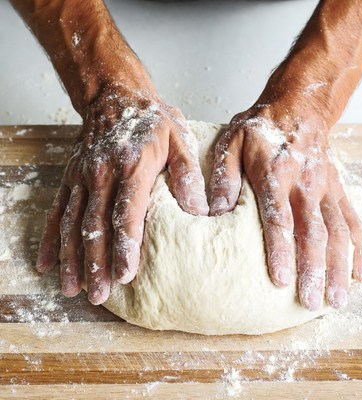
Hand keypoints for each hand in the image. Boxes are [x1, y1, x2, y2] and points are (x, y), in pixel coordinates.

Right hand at [36, 85, 207, 304]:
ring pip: (72, 223)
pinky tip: (46, 262)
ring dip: (71, 258)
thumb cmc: (151, 120)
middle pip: (95, 226)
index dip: (125, 247)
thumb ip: (187, 174)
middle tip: (98, 295)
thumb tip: (198, 210)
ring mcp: (82, 177)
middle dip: (95, 263)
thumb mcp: (179, 139)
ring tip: (70, 288)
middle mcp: (102, 175)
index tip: (125, 276)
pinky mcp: (71, 177)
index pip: (126, 214)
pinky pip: (57, 210)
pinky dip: (50, 238)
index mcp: (132, 168)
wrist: (116, 95)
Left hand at [209, 105, 361, 310]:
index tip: (280, 281)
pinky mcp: (337, 189)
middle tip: (312, 302)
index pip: (279, 219)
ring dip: (339, 267)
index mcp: (276, 174)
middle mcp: (305, 184)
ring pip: (337, 232)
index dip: (280, 251)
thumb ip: (225, 177)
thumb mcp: (232, 143)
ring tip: (338, 299)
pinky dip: (360, 248)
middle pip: (314, 232)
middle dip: (314, 269)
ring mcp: (325, 188)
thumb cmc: (260, 127)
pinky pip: (352, 220)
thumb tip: (217, 212)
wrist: (298, 106)